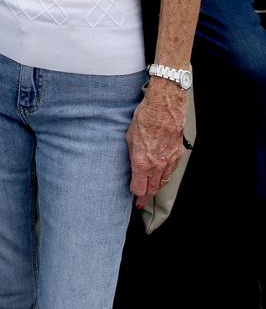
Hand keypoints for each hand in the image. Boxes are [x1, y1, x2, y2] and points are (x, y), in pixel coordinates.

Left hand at [126, 78, 186, 207]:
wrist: (164, 105)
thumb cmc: (144, 117)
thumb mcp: (129, 137)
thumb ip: (132, 155)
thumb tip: (133, 165)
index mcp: (141, 162)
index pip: (139, 187)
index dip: (135, 193)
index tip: (133, 196)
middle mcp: (157, 165)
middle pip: (152, 189)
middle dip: (146, 196)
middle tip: (142, 202)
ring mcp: (169, 160)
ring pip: (163, 182)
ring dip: (156, 187)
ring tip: (151, 192)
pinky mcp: (178, 153)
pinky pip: (171, 170)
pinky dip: (166, 176)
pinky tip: (162, 176)